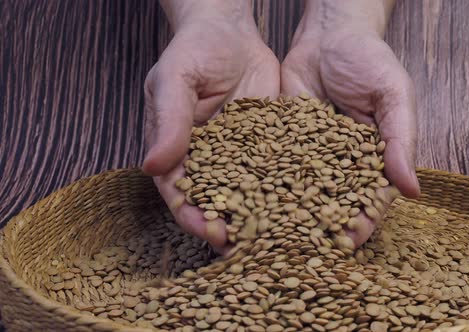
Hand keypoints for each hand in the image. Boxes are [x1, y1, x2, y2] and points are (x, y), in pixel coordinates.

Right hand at [142, 0, 279, 252]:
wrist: (229, 31)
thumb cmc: (192, 52)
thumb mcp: (173, 81)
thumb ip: (168, 122)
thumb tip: (151, 165)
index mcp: (178, 153)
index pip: (182, 194)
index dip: (194, 216)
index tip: (212, 232)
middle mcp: (211, 162)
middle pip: (219, 203)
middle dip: (233, 228)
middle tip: (252, 248)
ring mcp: (241, 157)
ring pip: (252, 195)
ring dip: (264, 218)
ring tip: (283, 238)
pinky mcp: (271, 146)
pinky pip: (280, 171)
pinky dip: (291, 190)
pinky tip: (307, 203)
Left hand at [281, 0, 418, 246]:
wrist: (329, 31)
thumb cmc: (370, 59)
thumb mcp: (394, 95)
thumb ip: (401, 140)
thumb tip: (413, 190)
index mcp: (371, 159)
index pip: (367, 198)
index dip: (360, 221)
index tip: (348, 242)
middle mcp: (338, 163)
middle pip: (329, 203)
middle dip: (318, 228)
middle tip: (303, 252)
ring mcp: (308, 154)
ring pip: (297, 191)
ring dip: (285, 215)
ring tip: (269, 238)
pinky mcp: (281, 140)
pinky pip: (272, 166)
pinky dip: (260, 184)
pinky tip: (246, 202)